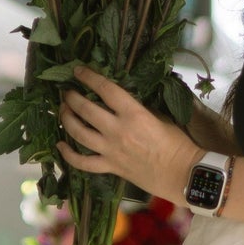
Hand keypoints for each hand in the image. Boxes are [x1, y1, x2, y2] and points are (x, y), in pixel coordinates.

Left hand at [58, 65, 197, 201]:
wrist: (183, 174)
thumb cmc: (178, 144)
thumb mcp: (160, 117)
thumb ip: (137, 109)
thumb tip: (121, 102)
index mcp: (134, 114)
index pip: (106, 89)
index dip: (89, 77)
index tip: (78, 70)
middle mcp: (118, 131)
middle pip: (86, 109)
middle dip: (72, 97)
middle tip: (67, 92)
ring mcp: (111, 150)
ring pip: (78, 133)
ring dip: (66, 119)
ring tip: (63, 111)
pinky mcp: (110, 167)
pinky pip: (83, 162)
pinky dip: (68, 155)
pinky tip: (60, 145)